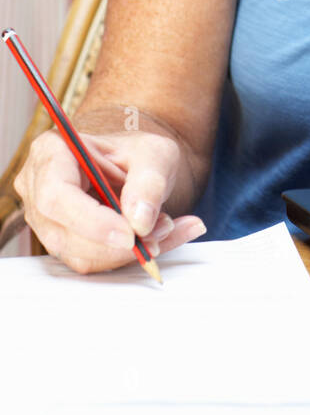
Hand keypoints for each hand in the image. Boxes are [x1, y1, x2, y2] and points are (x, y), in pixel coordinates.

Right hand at [13, 127, 206, 273]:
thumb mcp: (155, 154)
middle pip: (64, 233)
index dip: (91, 221)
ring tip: (166, 228)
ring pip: (79, 254)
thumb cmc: (138, 154)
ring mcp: (46, 220)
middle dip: (115, 242)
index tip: (131, 234)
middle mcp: (38, 188)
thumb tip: (139, 221)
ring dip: (127, 252)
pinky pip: (92, 263)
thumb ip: (150, 182)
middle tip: (162, 230)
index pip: (56, 195)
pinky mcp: (63, 243)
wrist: (137, 167)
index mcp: (51, 152)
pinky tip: (158, 240)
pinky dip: (128, 257)